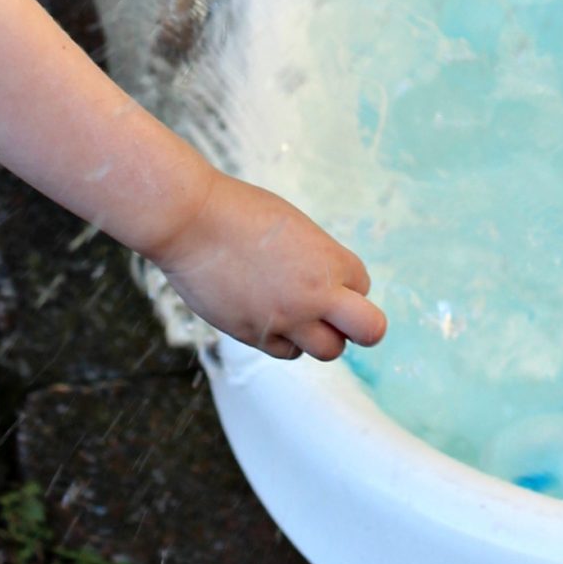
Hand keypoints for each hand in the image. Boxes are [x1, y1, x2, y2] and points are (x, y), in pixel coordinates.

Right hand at [150, 170, 386, 361]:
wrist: (193, 223)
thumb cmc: (240, 211)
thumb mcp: (294, 226)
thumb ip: (316, 257)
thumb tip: (326, 280)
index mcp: (327, 259)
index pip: (363, 286)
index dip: (348, 283)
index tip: (330, 277)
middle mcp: (314, 295)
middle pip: (369, 330)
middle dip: (361, 326)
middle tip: (343, 318)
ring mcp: (286, 320)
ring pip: (328, 350)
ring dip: (321, 336)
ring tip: (300, 314)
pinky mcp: (256, 336)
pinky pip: (287, 352)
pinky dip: (286, 340)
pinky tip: (271, 317)